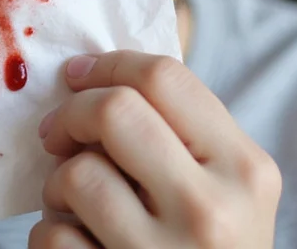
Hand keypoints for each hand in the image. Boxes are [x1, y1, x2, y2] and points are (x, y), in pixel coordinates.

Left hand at [30, 51, 280, 248]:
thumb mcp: (229, 188)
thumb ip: (185, 132)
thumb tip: (98, 74)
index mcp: (246, 170)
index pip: (164, 77)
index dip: (108, 65)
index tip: (78, 75)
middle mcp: (212, 211)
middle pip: (114, 112)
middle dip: (71, 114)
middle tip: (58, 133)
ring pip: (76, 175)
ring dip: (57, 183)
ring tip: (72, 200)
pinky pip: (52, 237)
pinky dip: (50, 234)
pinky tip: (75, 244)